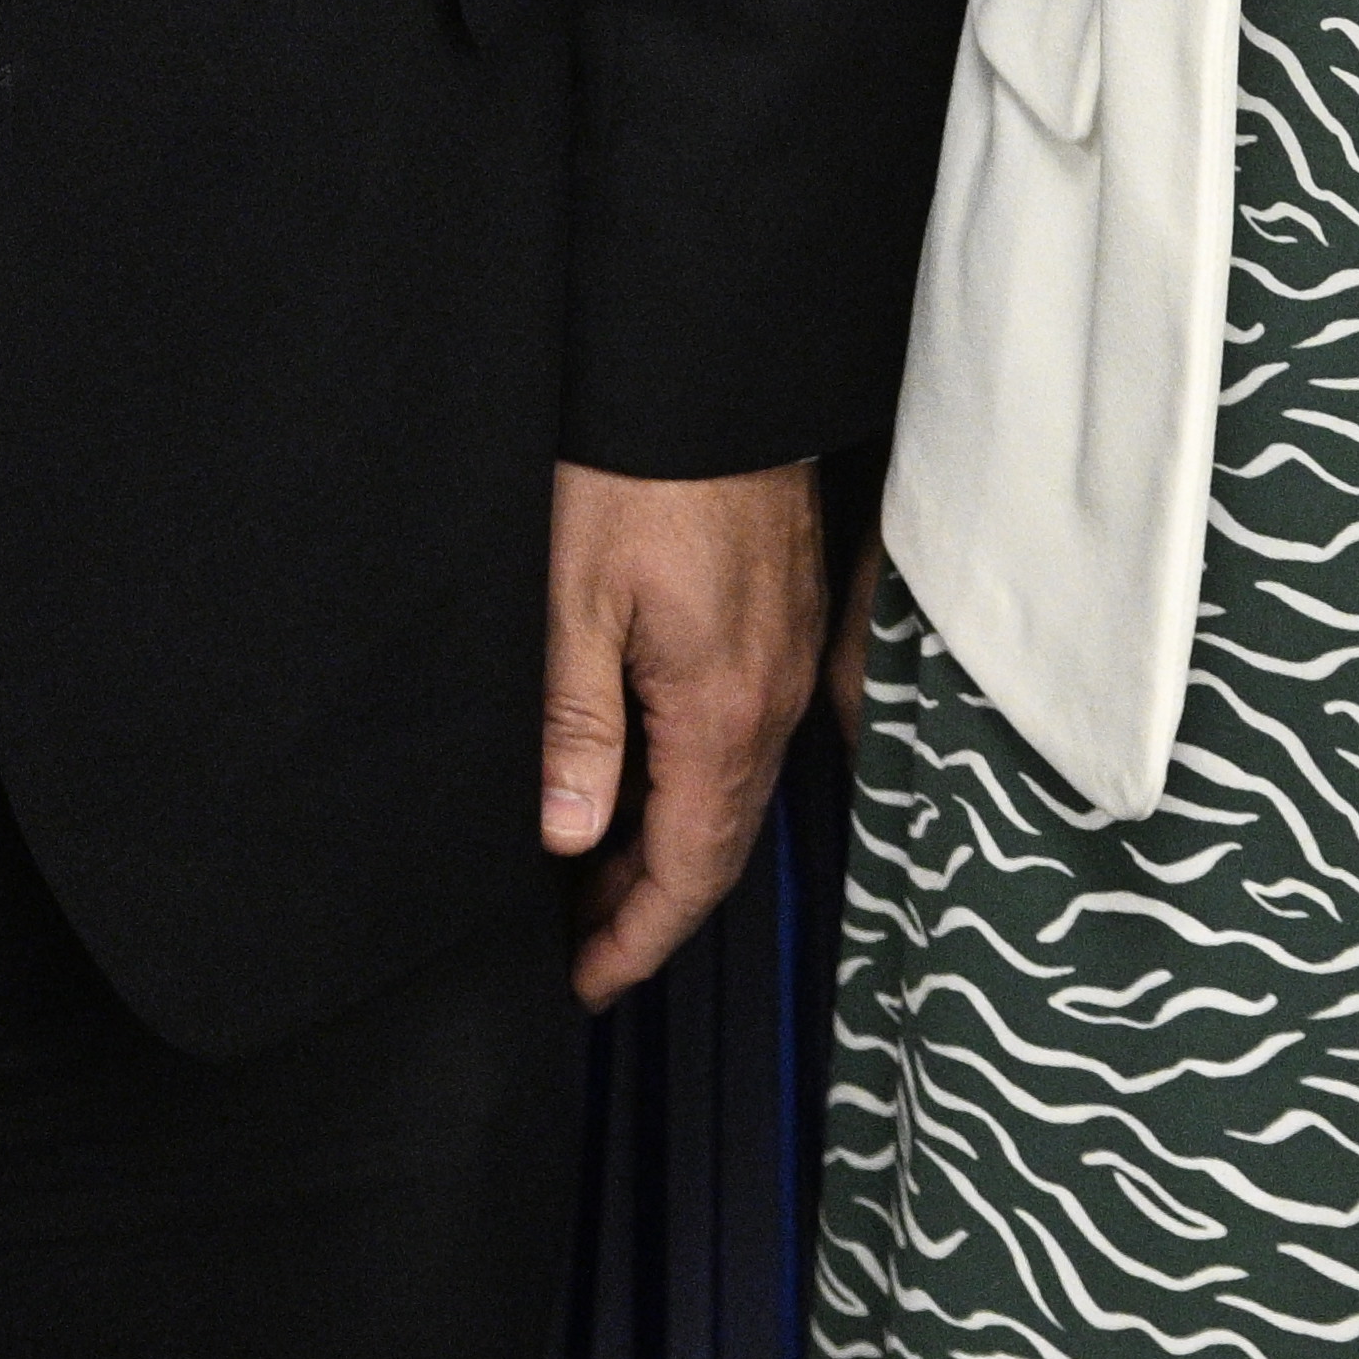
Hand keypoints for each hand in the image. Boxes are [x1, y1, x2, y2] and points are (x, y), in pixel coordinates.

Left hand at [542, 459, 828, 1005]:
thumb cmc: (636, 473)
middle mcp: (773, 702)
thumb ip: (575, 725)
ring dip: (669, 849)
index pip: (689, 869)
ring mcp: (789, 662)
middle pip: (717, 846)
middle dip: (646, 910)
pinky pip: (744, 742)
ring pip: (731, 796)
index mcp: (722, 712)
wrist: (710, 372)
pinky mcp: (786, 624)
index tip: (585, 986)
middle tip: (574, 950)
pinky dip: (692, 787)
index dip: (637, 938)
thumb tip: (570, 838)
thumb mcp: (573, 599)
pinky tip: (641, 783)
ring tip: (590, 880)